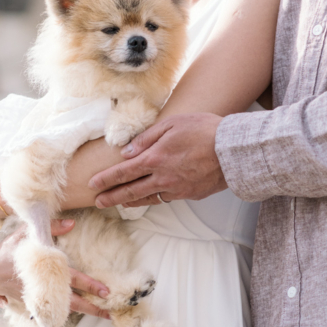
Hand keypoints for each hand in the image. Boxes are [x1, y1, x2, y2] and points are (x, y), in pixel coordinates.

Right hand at [0, 175, 110, 317]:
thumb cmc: (8, 247)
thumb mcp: (27, 234)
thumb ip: (51, 228)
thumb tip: (72, 222)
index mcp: (45, 270)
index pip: (72, 279)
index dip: (90, 286)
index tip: (106, 292)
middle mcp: (43, 287)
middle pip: (72, 301)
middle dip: (92, 308)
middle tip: (111, 313)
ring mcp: (37, 297)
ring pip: (64, 309)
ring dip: (83, 312)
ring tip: (101, 315)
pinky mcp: (31, 302)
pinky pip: (52, 310)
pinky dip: (65, 314)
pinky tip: (78, 317)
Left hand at [90, 114, 226, 207]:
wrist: (233, 151)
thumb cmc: (204, 131)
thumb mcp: (172, 124)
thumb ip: (147, 138)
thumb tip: (127, 151)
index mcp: (154, 158)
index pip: (122, 172)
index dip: (106, 179)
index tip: (92, 185)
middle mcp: (162, 178)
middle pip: (130, 191)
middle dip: (111, 197)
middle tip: (98, 202)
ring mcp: (176, 189)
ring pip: (147, 198)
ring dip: (130, 201)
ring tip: (119, 202)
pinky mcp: (190, 194)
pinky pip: (166, 197)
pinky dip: (154, 197)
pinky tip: (149, 196)